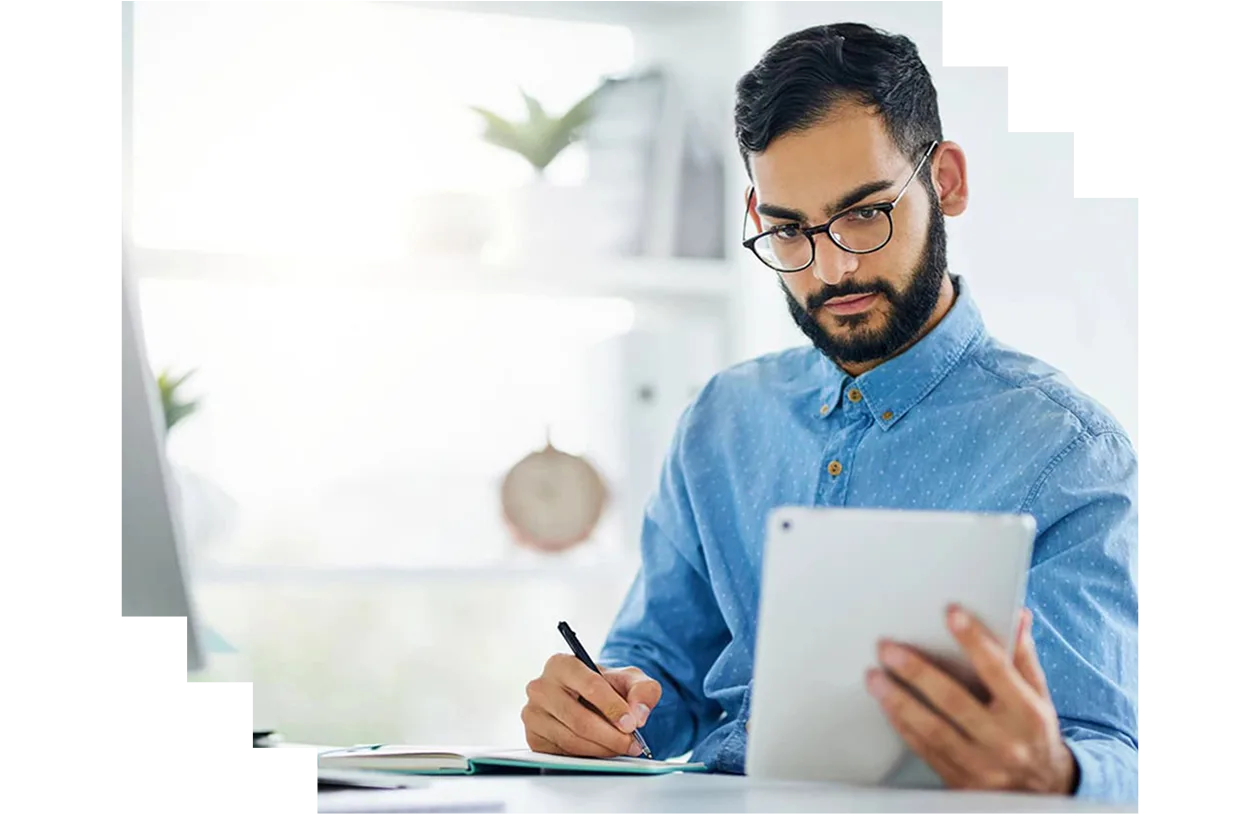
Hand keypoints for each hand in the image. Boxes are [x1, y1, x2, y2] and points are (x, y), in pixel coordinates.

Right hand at [521, 654, 661, 757]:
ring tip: (621, 748)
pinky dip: (587, 756)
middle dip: (610, 736)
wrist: (589, 699)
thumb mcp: (630, 680)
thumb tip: (639, 714)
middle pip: (580, 719)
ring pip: (571, 739)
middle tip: (631, 743)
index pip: (590, 686)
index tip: (632, 724)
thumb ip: (643, 690)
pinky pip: (563, 753)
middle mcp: (541, 687)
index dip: (614, 708)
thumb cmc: (607, 686)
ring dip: (602, 749)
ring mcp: (533, 713)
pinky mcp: (533, 737)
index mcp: (561, 664)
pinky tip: (602, 750)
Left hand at [866, 605, 1078, 794]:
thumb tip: (1018, 615)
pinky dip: (903, 726)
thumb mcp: (1038, 695)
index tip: (951, 613)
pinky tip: (885, 705)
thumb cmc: (1035, 733)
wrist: (1042, 791)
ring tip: (874, 677)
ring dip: (899, 701)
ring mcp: (981, 765)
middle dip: (918, 672)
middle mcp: (1004, 740)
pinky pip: (925, 750)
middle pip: (954, 701)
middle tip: (888, 649)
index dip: (974, 640)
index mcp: (1027, 713)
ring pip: (933, 730)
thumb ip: (1023, 657)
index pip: (998, 670)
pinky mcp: (960, 780)